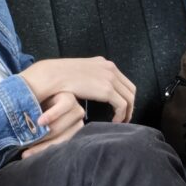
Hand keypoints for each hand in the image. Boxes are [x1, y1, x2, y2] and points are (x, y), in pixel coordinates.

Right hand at [21, 57, 135, 122]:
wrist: (54, 75)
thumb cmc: (61, 77)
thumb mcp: (80, 71)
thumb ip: (90, 77)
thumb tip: (92, 87)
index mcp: (104, 63)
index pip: (124, 80)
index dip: (126, 96)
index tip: (123, 108)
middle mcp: (110, 68)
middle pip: (130, 89)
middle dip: (130, 105)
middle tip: (125, 117)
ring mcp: (110, 78)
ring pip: (129, 98)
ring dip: (127, 112)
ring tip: (121, 122)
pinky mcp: (107, 89)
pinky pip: (122, 105)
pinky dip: (121, 115)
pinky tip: (114, 121)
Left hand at [21, 91, 85, 157]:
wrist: (49, 106)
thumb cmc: (42, 98)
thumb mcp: (40, 94)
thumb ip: (34, 97)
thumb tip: (18, 104)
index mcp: (68, 98)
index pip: (65, 105)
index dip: (52, 114)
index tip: (39, 122)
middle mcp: (76, 112)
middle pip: (59, 127)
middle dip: (41, 136)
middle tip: (24, 141)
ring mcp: (77, 126)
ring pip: (60, 140)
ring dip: (41, 147)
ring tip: (26, 153)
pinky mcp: (73, 138)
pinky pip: (59, 148)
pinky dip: (44, 151)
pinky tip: (31, 154)